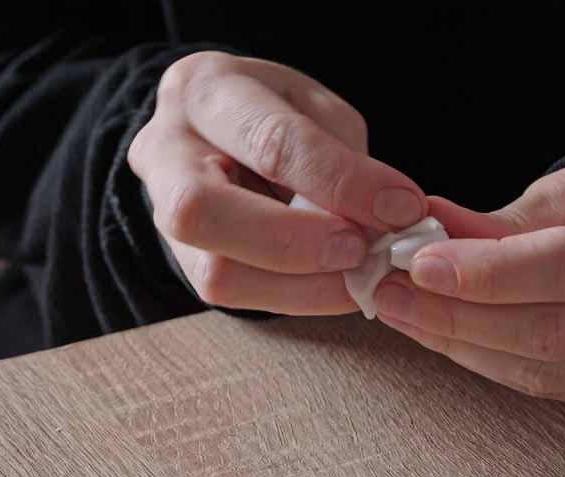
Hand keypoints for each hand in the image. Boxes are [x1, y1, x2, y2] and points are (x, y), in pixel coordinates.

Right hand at [128, 51, 426, 313]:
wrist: (219, 132)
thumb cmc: (274, 111)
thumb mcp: (316, 108)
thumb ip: (342, 158)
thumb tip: (384, 221)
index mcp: (205, 90)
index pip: (270, 142)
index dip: (342, 182)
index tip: (402, 208)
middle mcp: (165, 152)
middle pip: (201, 213)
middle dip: (295, 243)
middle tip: (363, 250)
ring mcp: (161, 213)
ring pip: (216, 273)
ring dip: (304, 285)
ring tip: (360, 273)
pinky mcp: (184, 262)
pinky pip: (236, 297)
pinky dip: (299, 296)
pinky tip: (337, 284)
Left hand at [373, 160, 564, 406]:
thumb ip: (499, 221)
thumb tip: (422, 237)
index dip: (490, 274)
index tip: (419, 265)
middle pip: (563, 329)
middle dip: (461, 316)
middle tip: (391, 293)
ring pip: (555, 370)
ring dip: (465, 346)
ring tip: (405, 313)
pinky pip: (558, 389)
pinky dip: (491, 364)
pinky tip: (447, 336)